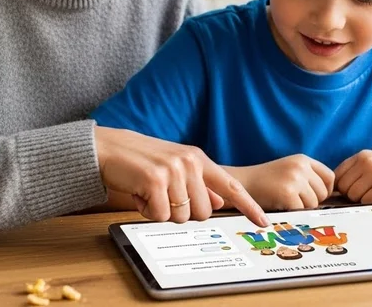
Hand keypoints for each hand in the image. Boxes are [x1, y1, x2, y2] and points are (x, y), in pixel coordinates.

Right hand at [94, 126, 268, 226]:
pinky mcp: (154, 180)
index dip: (249, 206)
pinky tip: (139, 194)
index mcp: (198, 159)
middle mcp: (190, 163)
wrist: (108, 148)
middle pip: (203, 213)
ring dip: (162, 212)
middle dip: (183, 213)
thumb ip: (199, 184)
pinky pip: (161, 216)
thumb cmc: (142, 161)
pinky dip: (148, 212)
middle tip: (163, 197)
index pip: (231, 186)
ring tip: (149, 192)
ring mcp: (173, 170)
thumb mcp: (175, 168)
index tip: (263, 222)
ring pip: (181, 217)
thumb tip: (221, 202)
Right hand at [232, 154, 334, 210]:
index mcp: (302, 159)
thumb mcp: (288, 170)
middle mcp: (300, 166)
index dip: (324, 190)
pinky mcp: (287, 193)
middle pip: (323, 193)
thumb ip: (308, 177)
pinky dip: (292, 212)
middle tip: (293, 200)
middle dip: (311, 201)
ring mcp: (294, 179)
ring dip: (301, 208)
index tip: (313, 197)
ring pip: (313, 204)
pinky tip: (279, 205)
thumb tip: (331, 195)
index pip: (329, 177)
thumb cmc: (265, 182)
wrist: (241, 184)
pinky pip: (301, 210)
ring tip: (284, 201)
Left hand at [335, 150, 371, 204]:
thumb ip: (355, 172)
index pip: (337, 175)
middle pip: (344, 187)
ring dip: (363, 200)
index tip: (351, 192)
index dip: (341, 187)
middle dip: (352, 195)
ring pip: (354, 196)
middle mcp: (367, 162)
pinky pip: (367, 201)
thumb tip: (332, 190)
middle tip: (368, 193)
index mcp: (362, 156)